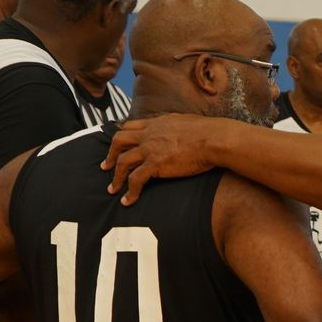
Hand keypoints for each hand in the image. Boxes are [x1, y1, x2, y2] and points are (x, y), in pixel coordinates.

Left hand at [102, 114, 219, 205]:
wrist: (214, 138)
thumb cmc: (208, 131)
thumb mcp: (185, 121)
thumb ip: (174, 124)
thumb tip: (177, 128)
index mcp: (156, 123)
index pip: (130, 126)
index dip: (121, 135)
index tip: (118, 145)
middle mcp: (149, 134)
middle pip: (119, 140)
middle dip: (110, 155)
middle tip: (106, 166)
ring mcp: (150, 149)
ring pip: (123, 162)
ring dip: (115, 177)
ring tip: (112, 189)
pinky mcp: (156, 165)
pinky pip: (136, 180)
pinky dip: (129, 192)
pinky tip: (128, 201)